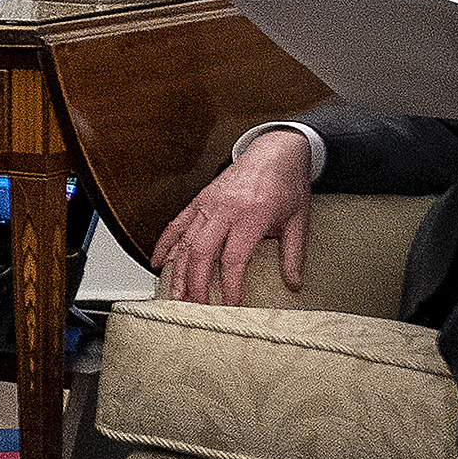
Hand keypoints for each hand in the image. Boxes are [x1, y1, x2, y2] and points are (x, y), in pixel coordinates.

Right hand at [151, 133, 312, 306]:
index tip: (231, 306)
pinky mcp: (200, 200)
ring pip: (186, 241)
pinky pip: (177, 224)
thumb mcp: (299, 222)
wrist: (276, 151)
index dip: (230, 286)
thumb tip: (293, 286)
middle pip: (202, 252)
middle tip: (197, 308)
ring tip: (176, 295)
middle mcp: (225, 208)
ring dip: (178, 270)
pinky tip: (158, 262)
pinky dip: (165, 244)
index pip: (234, 258)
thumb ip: (294, 256)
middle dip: (196, 284)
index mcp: (251, 214)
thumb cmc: (288, 184)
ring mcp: (208, 203)